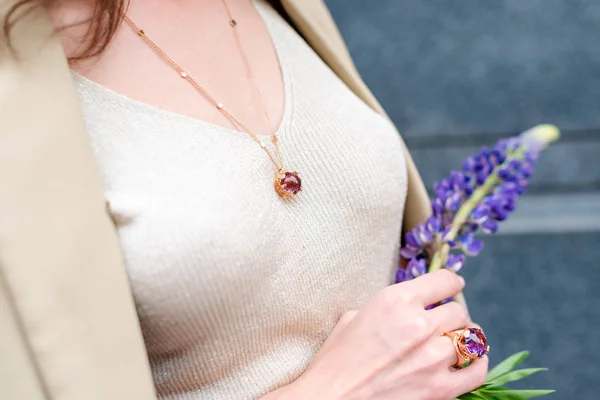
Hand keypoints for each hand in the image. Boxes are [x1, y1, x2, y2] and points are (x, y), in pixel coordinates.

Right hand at [279, 270, 487, 399]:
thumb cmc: (335, 361)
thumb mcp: (353, 318)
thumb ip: (386, 308)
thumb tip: (407, 308)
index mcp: (395, 300)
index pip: (444, 281)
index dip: (449, 283)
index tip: (451, 287)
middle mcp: (418, 324)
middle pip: (459, 310)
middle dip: (451, 315)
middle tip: (442, 322)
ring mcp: (433, 358)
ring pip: (471, 336)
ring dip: (462, 337)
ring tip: (455, 341)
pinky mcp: (441, 389)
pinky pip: (477, 369)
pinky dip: (476, 362)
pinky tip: (468, 360)